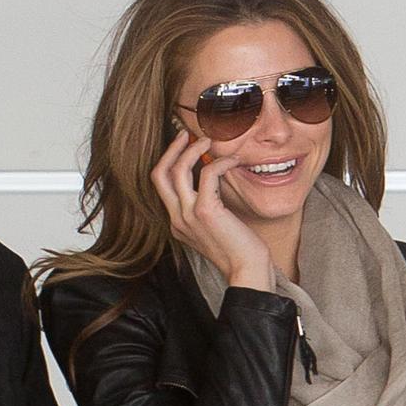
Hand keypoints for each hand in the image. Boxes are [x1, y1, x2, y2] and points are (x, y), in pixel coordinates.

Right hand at [150, 129, 272, 291]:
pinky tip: (234, 161)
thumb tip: (212, 177)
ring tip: (209, 141)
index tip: (183, 146)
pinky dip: (221, 162)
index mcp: (177, 223)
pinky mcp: (205, 211)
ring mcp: (188, 216)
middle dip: (171, 149)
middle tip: (186, 134)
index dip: (170, 161)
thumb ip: (207, 205)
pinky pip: (208, 173)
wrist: (247, 270)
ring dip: (193, 149)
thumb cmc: (238, 250)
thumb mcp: (215, 227)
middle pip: (159, 175)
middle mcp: (177, 219)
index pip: (162, 185)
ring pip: (178, 170)